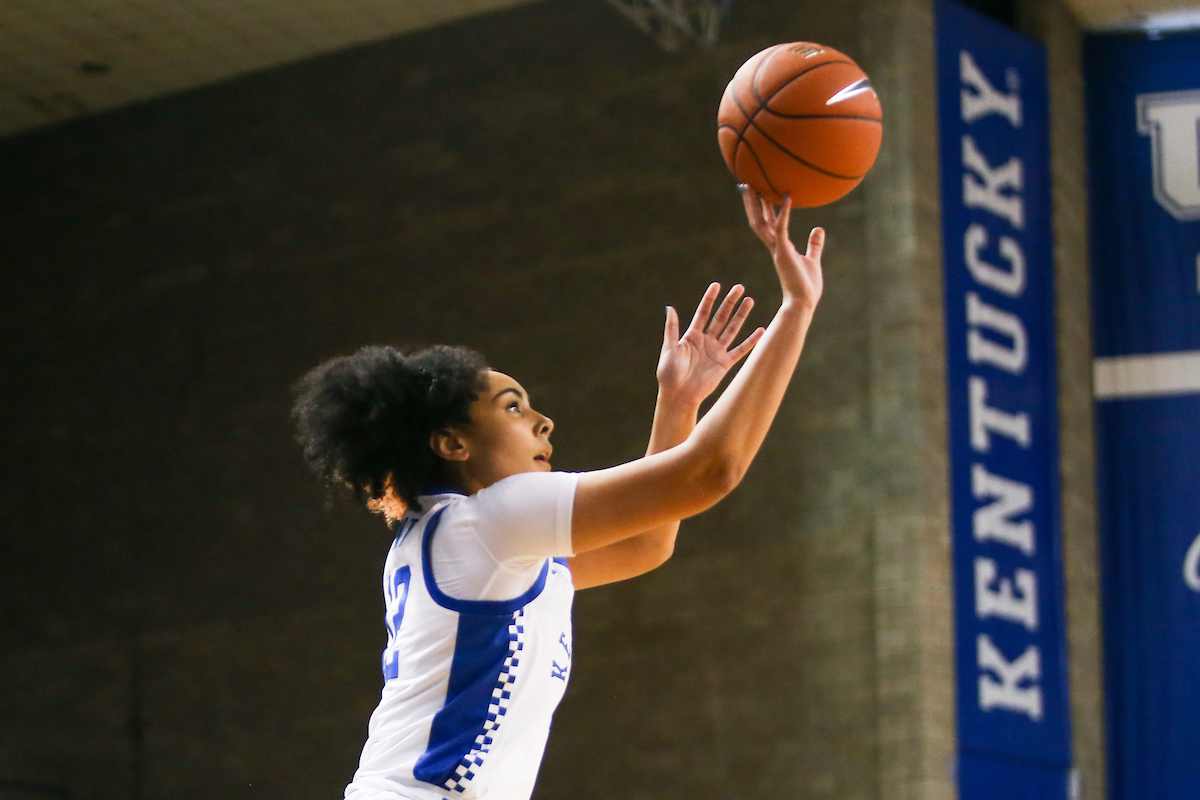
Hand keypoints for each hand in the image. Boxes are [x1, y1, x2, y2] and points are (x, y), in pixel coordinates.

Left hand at [656, 283, 763, 409]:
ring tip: (750, 300)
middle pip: (720, 317)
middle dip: (729, 303)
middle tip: (739, 287)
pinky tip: (761, 330)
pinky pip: (741, 350)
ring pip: (732, 329)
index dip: (710, 299)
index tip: (717, 285)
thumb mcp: (669, 348)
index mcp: (691, 336)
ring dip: (741, 315)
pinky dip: (751, 341)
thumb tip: (670, 307)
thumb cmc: (669, 374)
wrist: (679, 395)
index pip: (703, 313)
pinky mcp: (725, 363)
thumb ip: (672, 328)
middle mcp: (706, 341)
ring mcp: (717, 351)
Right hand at [740, 186, 823, 310]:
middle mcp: (775, 246)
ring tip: (753, 186)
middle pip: (758, 220)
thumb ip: (814, 244)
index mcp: (780, 247)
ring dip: (757, 205)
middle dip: (751, 203)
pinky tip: (786, 197)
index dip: (760, 208)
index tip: (757, 193)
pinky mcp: (784, 252)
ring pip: (762, 223)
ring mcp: (778, 249)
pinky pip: (782, 228)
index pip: (766, 224)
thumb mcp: (812, 260)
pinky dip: (784, 213)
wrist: (804, 303)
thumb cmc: (807, 286)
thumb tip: (818, 229)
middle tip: (745, 184)